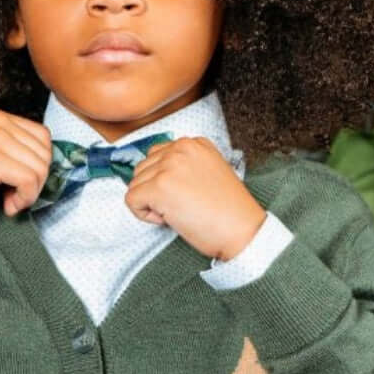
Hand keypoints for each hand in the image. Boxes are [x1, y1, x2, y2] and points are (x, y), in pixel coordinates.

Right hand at [0, 108, 52, 224]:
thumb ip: (6, 148)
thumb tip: (39, 165)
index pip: (42, 137)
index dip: (38, 164)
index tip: (21, 184)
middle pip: (45, 152)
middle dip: (37, 180)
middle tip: (16, 196)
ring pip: (40, 168)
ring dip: (30, 192)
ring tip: (10, 202)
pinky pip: (29, 180)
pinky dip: (24, 199)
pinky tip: (7, 206)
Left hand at [123, 137, 265, 261]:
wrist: (242, 230)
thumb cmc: (229, 211)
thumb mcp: (209, 173)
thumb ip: (184, 166)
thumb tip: (156, 175)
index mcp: (194, 143)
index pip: (157, 156)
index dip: (164, 181)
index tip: (183, 194)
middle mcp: (180, 148)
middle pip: (142, 169)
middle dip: (154, 191)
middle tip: (181, 205)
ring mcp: (168, 166)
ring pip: (135, 184)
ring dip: (150, 203)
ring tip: (178, 211)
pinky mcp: (159, 187)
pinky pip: (131, 200)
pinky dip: (143, 215)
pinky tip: (168, 218)